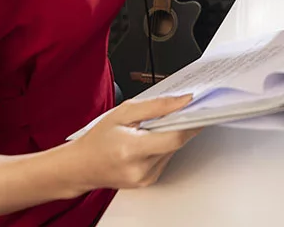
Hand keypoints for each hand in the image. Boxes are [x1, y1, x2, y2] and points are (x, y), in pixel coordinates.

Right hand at [70, 95, 200, 190]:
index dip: (191, 123)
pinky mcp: (148, 181)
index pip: (175, 138)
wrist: (82, 166)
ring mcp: (145, 178)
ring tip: (152, 127)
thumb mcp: (123, 112)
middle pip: (176, 143)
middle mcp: (140, 169)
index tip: (200, 110)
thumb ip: (156, 106)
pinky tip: (148, 140)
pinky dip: (163, 147)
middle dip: (179, 125)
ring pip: (173, 151)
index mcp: (132, 150)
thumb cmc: (99, 138)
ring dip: (170, 136)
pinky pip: (166, 159)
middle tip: (178, 111)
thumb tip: (183, 101)